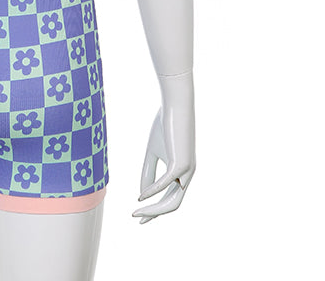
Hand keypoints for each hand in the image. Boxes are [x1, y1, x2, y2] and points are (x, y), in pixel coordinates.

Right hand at [132, 104, 194, 223]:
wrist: (176, 105)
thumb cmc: (165, 125)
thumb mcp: (152, 152)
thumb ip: (148, 172)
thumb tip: (142, 195)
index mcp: (182, 172)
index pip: (170, 198)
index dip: (155, 210)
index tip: (139, 217)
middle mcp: (187, 175)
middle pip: (172, 204)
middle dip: (154, 214)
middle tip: (137, 219)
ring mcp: (186, 171)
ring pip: (173, 200)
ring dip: (154, 209)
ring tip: (137, 212)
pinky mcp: (181, 163)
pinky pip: (165, 183)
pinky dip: (152, 192)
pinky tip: (140, 196)